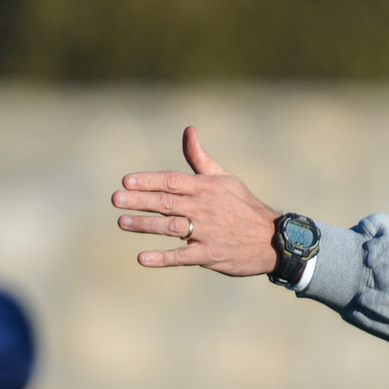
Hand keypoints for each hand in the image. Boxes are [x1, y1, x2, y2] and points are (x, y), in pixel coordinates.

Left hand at [113, 127, 278, 275]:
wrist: (273, 239)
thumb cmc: (243, 206)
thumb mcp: (225, 178)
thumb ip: (200, 157)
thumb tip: (188, 130)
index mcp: (206, 188)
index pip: (171, 181)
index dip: (148, 181)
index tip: (126, 182)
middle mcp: (204, 208)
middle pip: (166, 202)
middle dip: (139, 201)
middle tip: (115, 199)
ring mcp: (207, 232)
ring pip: (170, 227)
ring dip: (145, 225)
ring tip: (122, 222)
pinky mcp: (210, 254)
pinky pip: (182, 257)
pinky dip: (162, 258)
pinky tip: (142, 258)